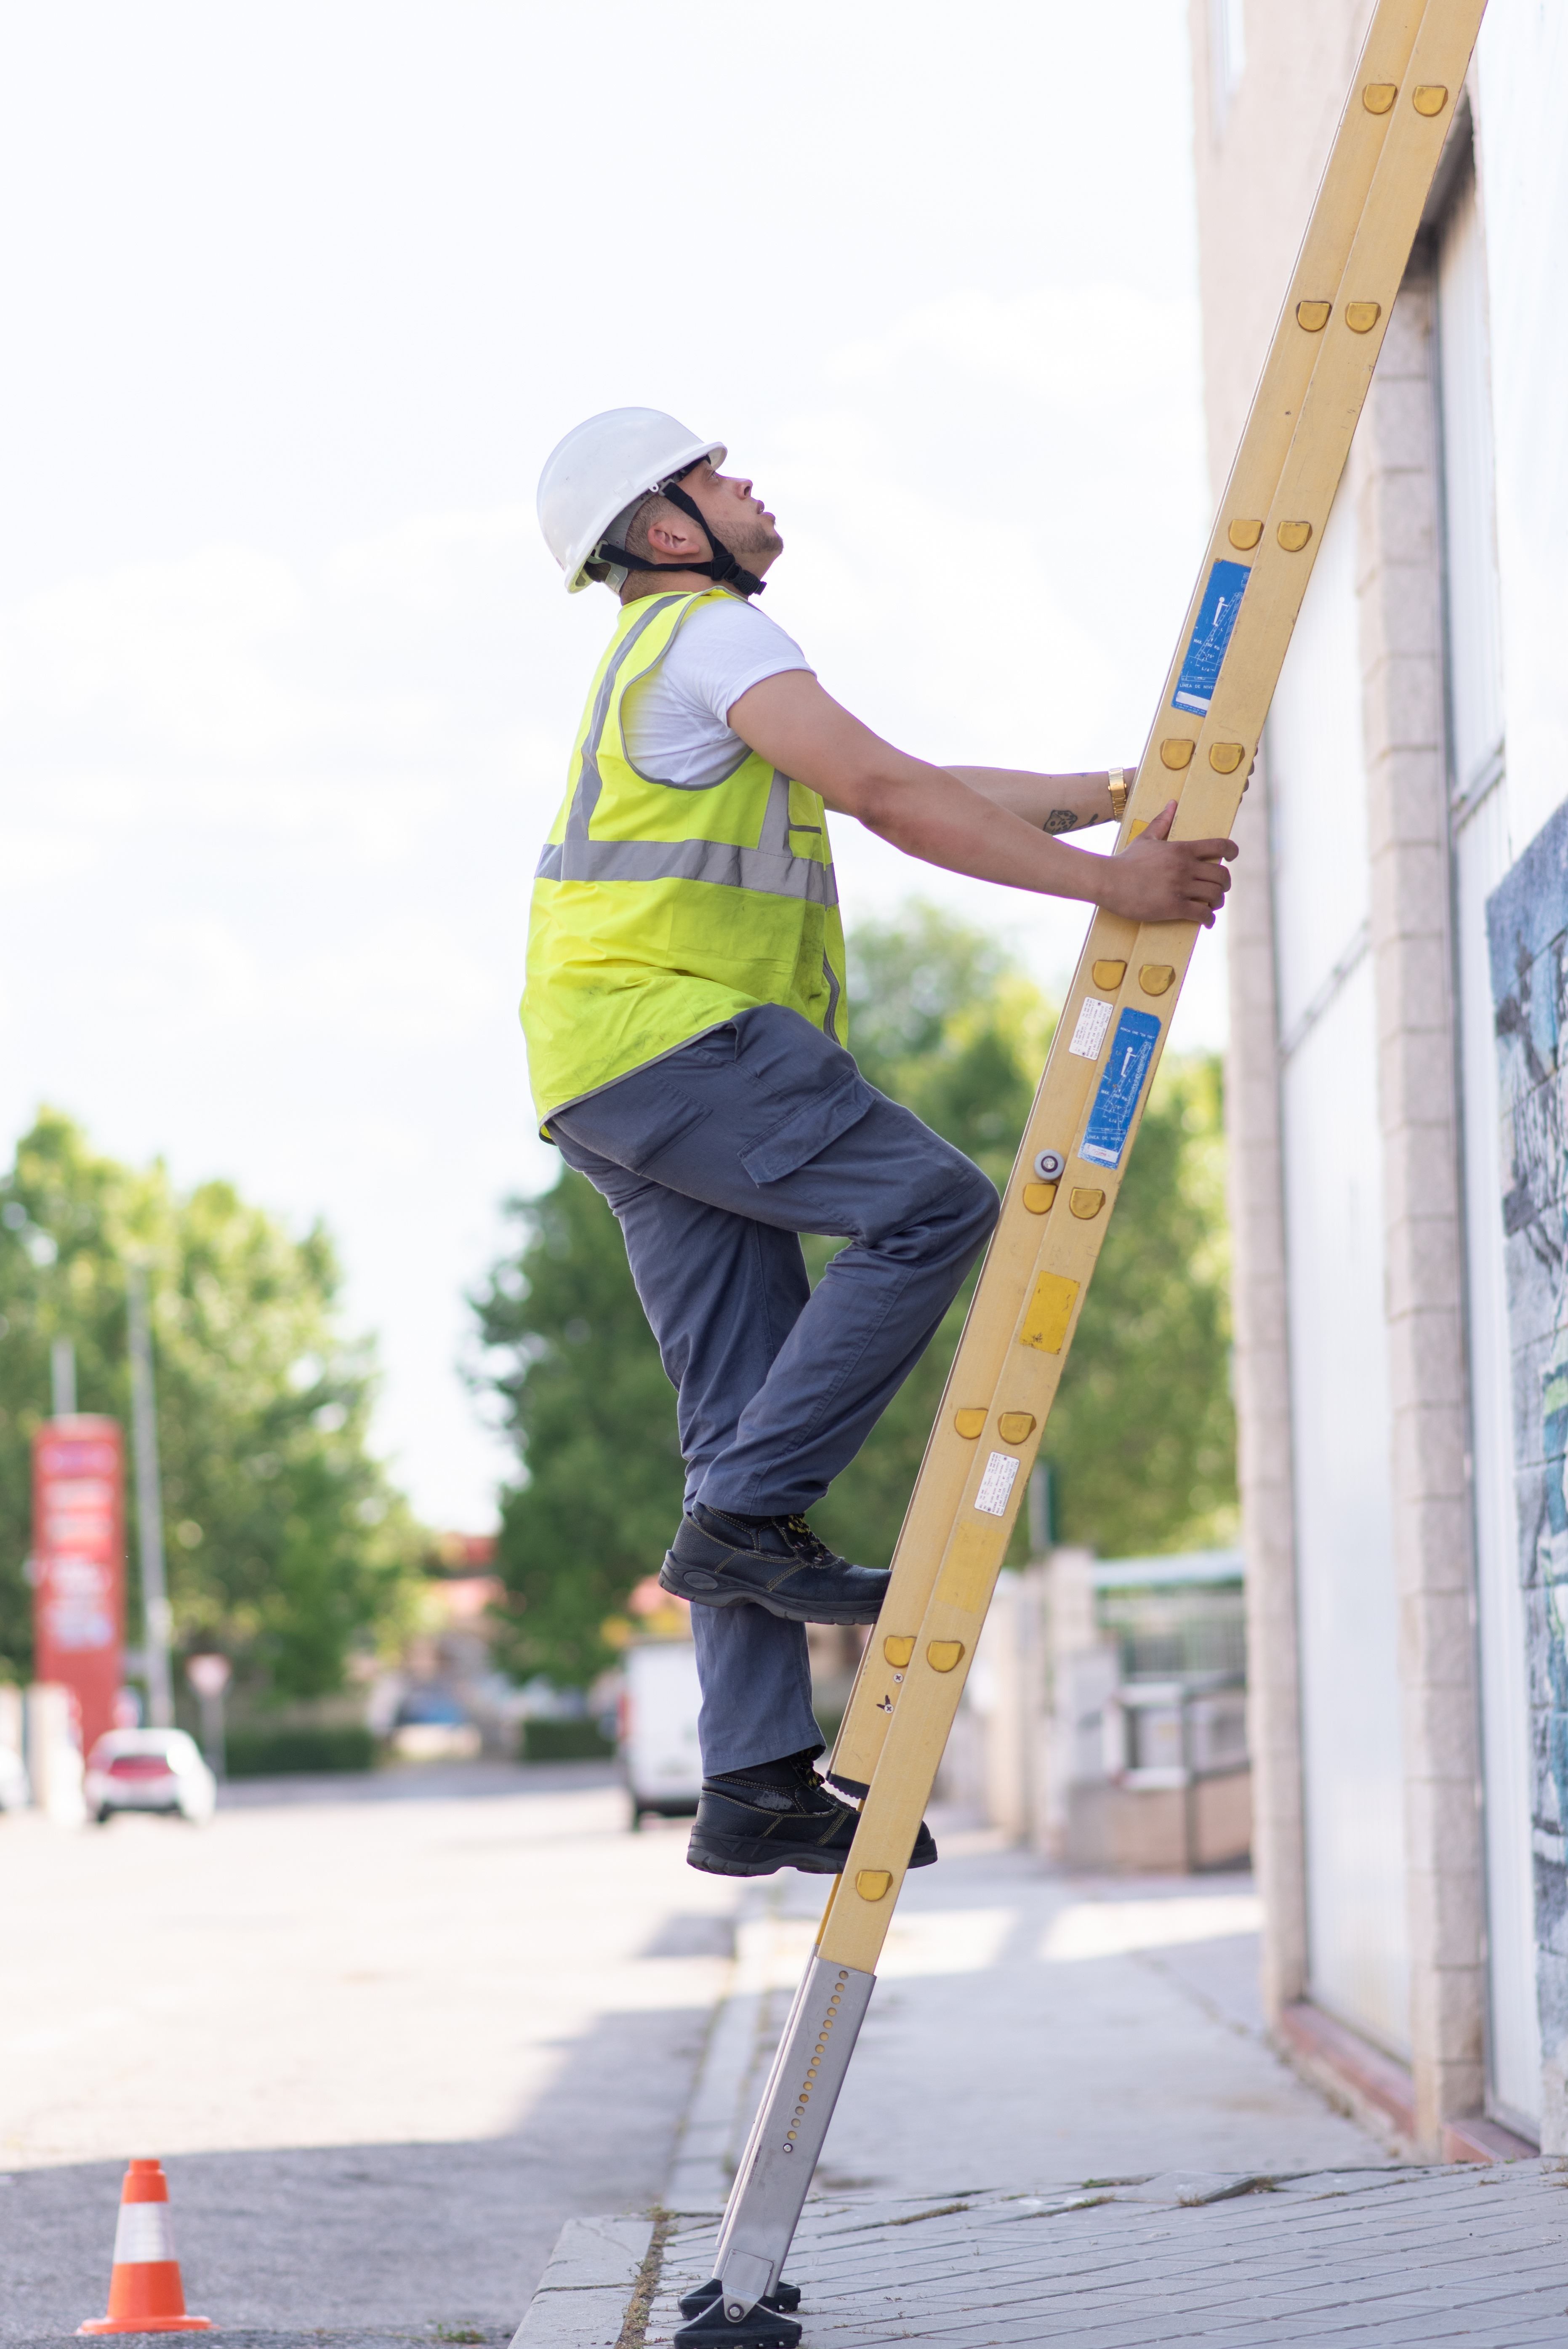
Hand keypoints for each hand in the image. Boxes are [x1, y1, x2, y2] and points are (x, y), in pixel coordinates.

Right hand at [1104, 801, 1236, 927]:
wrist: (1107, 881)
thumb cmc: (1125, 861)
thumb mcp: (1145, 838)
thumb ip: (1162, 822)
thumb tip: (1172, 803)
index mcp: (1181, 849)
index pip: (1219, 846)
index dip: (1233, 851)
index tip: (1233, 857)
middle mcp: (1185, 867)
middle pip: (1222, 875)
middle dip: (1225, 884)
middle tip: (1219, 889)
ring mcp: (1180, 887)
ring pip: (1215, 895)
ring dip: (1218, 902)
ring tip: (1212, 905)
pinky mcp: (1173, 907)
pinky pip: (1202, 914)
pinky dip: (1209, 920)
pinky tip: (1207, 922)